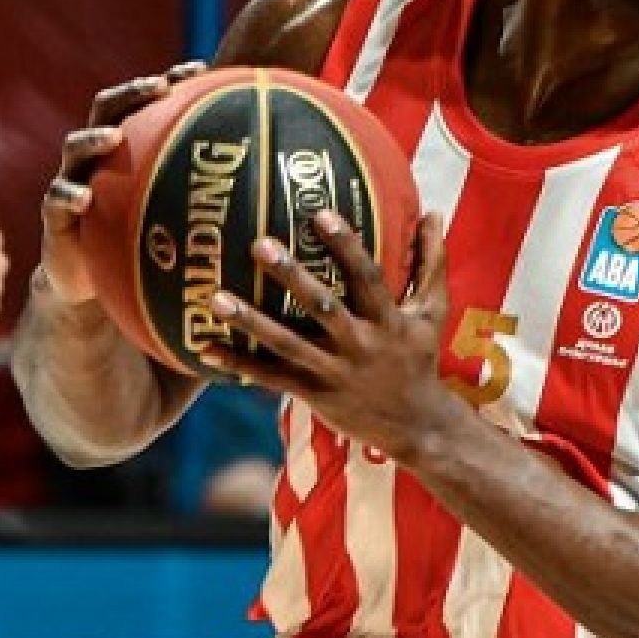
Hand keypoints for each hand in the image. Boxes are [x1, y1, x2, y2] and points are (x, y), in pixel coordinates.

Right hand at [40, 62, 205, 304]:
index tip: (197, 68)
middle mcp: (99, 155)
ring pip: (76, 147)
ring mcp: (73, 179)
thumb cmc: (144, 241)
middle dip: (131, 93)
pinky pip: (58, 199)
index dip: (169, 82)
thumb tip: (270, 185)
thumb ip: (210, 195)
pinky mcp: (55, 214)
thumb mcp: (178, 215)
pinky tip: (85, 197)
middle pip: (108, 109)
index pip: (147, 104)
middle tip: (156, 86)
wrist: (96, 279)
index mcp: (129, 146)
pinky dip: (70, 195)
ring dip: (94, 138)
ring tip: (113, 137)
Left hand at [197, 209, 460, 463]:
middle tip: (259, 244)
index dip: (347, 246)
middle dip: (292, 276)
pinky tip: (205, 347)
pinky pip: (272, 377)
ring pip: (288, 344)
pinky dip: (239, 363)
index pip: (367, 278)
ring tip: (216, 297)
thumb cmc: (420, 357)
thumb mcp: (432, 311)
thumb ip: (430, 261)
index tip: (321, 214)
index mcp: (389, 321)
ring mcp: (335, 372)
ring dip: (251, 322)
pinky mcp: (316, 395)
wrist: (416, 425)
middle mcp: (361, 345)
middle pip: (322, 308)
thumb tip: (433, 213)